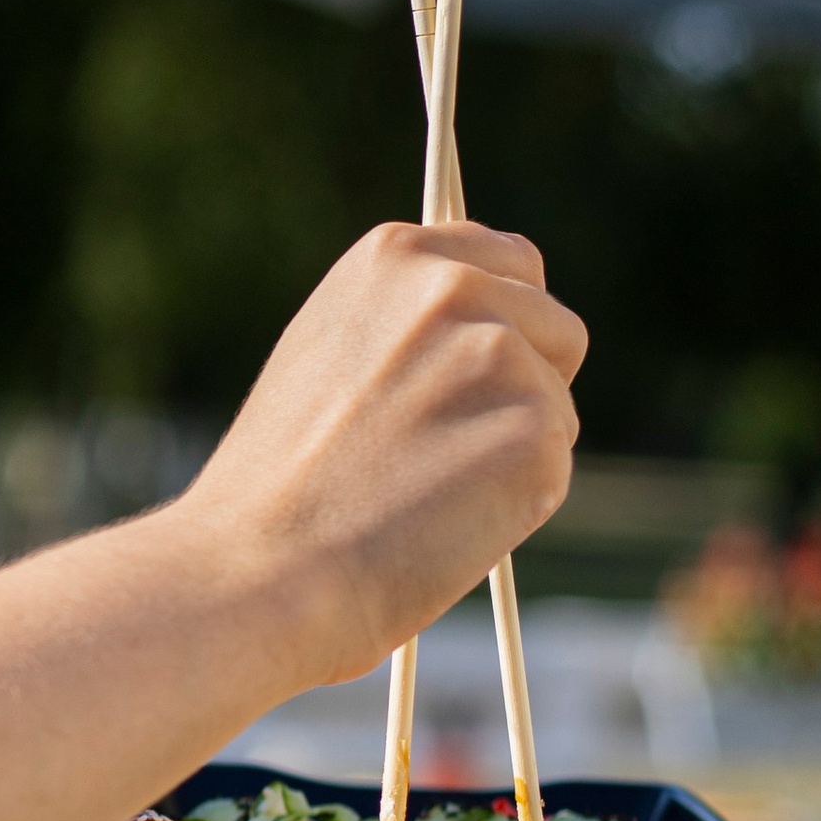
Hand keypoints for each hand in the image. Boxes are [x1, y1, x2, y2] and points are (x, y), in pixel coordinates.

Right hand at [181, 220, 584, 681]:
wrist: (262, 564)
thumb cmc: (278, 484)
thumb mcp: (327, 353)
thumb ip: (405, 323)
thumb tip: (481, 328)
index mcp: (395, 255)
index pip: (510, 259)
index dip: (501, 322)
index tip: (469, 374)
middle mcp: (453, 286)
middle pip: (555, 324)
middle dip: (526, 379)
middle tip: (450, 445)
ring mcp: (499, 353)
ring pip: (558, 401)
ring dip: (515, 444)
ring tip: (428, 488)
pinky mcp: (536, 427)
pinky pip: (555, 464)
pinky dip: (516, 501)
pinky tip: (445, 519)